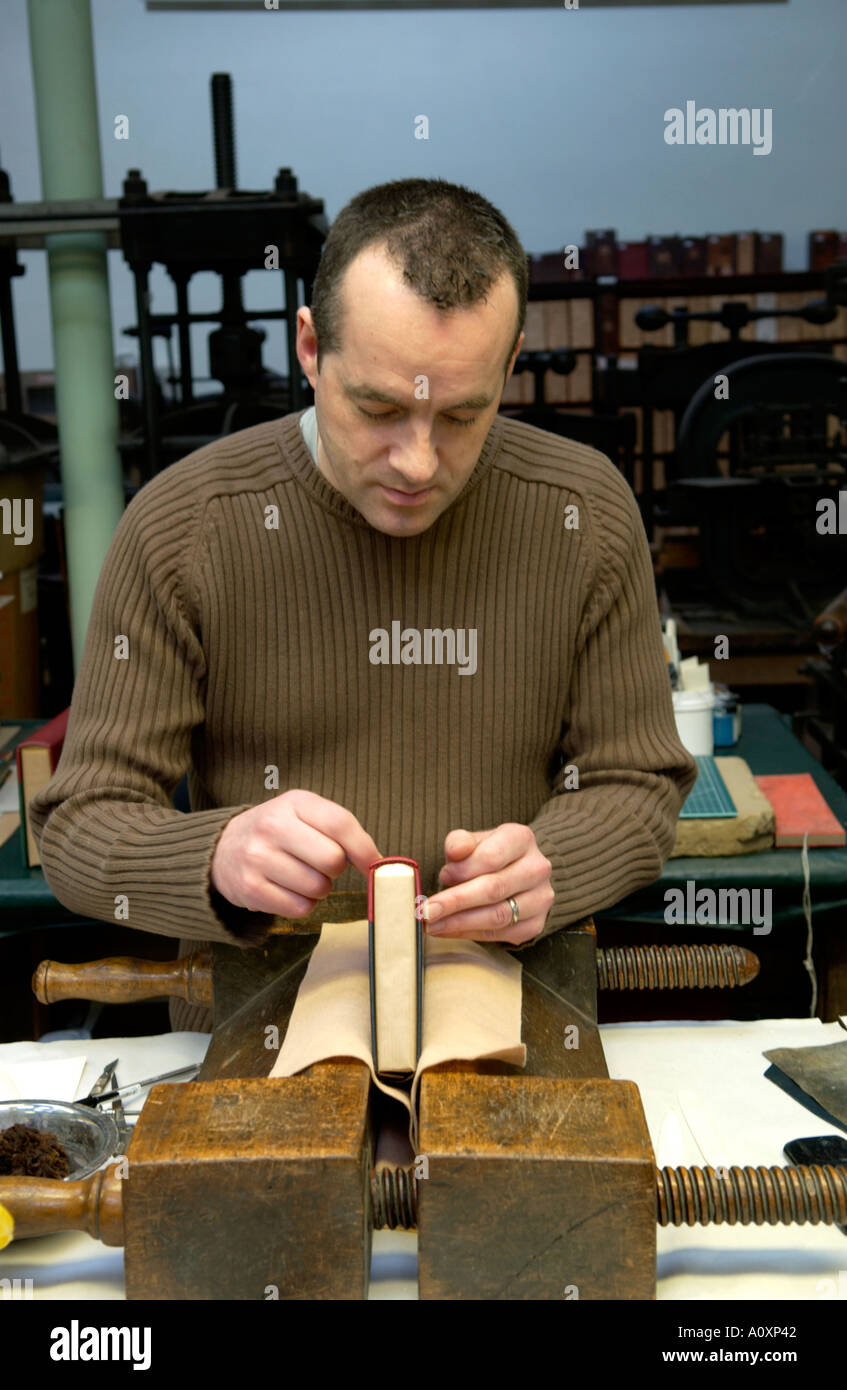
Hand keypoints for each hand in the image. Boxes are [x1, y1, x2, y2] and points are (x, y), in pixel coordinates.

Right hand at [210, 789, 380, 917]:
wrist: (223, 848)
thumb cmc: (279, 832)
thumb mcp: (304, 815)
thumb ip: (340, 830)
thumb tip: (377, 862)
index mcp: (294, 802)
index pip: (341, 823)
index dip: (365, 849)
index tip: (375, 864)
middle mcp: (272, 826)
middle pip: (332, 860)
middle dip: (336, 869)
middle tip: (321, 865)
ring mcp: (258, 858)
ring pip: (318, 887)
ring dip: (319, 888)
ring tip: (300, 875)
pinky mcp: (250, 889)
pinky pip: (300, 908)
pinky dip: (303, 904)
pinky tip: (288, 889)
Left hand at [422, 824, 553, 945]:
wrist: (515, 872)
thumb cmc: (487, 854)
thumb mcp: (472, 841)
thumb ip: (460, 842)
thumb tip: (454, 852)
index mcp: (522, 839)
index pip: (491, 857)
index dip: (463, 870)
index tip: (441, 877)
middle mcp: (537, 868)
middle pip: (494, 889)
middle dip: (455, 902)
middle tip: (427, 910)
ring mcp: (540, 898)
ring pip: (498, 915)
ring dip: (460, 923)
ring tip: (432, 924)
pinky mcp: (535, 924)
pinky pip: (500, 934)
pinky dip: (471, 934)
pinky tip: (450, 930)